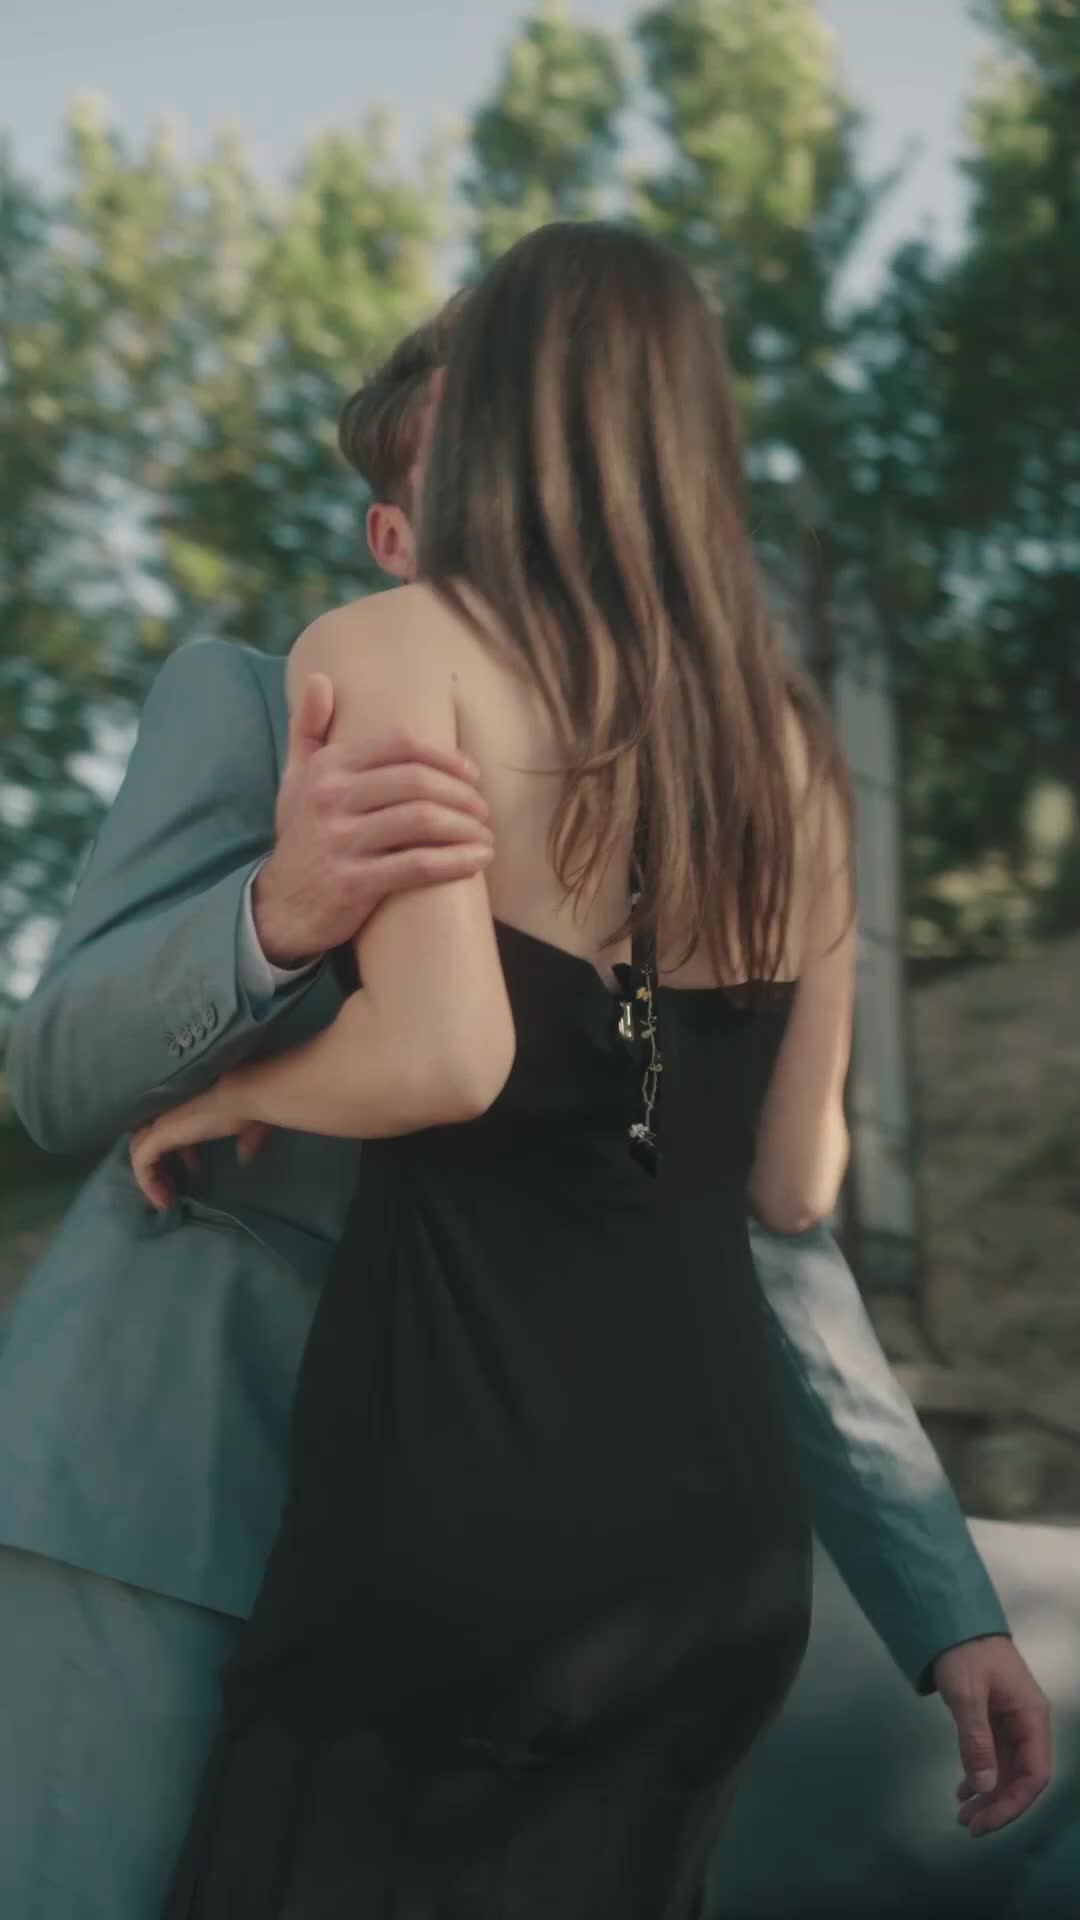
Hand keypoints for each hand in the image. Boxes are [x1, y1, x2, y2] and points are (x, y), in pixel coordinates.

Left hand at [130, 1077, 265, 1211]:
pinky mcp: (158, 1135)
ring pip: (140, 1152)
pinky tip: (163, 1201)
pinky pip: (141, 1163)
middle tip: (173, 1190)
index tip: (194, 1170)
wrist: (244, 1095)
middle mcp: (169, 1111)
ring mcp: (160, 1121)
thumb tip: (244, 1157)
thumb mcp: (250, 1127)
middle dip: (160, 1167)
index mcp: (187, 1106)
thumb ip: (247, 1140)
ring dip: (151, 1179)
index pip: (172, 1128)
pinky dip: (147, 1183)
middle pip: (149, 1140)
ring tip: (166, 1201)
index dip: (181, 1152)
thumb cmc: (249, 1105)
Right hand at [252, 673, 493, 966]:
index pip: (400, 745)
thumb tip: (320, 680)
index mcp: (326, 767)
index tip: (471, 773)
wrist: (279, 906)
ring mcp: (340, 841)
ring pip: (423, 820)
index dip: (445, 756)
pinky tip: (478, 860)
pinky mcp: (353, 883)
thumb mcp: (295, 779)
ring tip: (485, 836)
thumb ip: (308, 729)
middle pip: (417, 781)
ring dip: (466, 827)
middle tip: (484, 809)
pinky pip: (417, 865)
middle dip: (462, 794)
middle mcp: (330, 798)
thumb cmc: (301, 837)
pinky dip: (456, 861)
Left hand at [933, 1634, 1051, 1836]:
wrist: (953, 1619)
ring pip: (1007, 1770)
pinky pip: (994, 1756)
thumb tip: (985, 1786)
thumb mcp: (967, 1695)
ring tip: (962, 1815)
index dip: (1012, 1803)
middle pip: (1021, 1777)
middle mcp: (1027, 1724)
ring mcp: (1012, 1722)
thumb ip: (976, 1740)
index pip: (1034, 1775)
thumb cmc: (965, 1653)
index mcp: (1031, 1718)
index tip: (985, 1821)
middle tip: (967, 1825)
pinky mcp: (995, 1719)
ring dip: (988, 1793)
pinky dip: (980, 1774)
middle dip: (997, 1804)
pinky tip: (963, 1789)